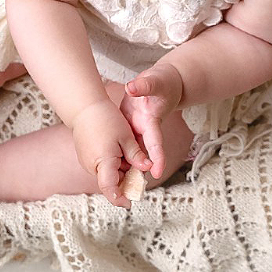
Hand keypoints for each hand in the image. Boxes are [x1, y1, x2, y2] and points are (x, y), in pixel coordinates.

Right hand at [71, 103, 152, 207]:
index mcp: (103, 162)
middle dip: (127, 180)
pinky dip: (113, 164)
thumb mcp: (126, 137)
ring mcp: (87, 162)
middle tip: (140, 171)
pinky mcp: (86, 157)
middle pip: (112, 182)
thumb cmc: (105, 119)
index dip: (119, 198)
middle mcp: (91, 166)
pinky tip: (120, 151)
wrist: (85, 107)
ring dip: (121, 171)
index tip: (129, 204)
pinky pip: (102, 166)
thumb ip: (136, 155)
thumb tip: (147, 169)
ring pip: (108, 174)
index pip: (109, 189)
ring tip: (130, 154)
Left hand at [120, 63, 183, 178]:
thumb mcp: (155, 81)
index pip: (156, 142)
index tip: (156, 172)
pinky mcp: (130, 128)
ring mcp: (137, 130)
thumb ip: (144, 85)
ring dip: (126, 167)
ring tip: (118, 185)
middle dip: (138, 171)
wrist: (163, 82)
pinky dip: (119, 156)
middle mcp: (146, 130)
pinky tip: (108, 165)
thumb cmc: (163, 82)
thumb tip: (132, 87)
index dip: (157, 158)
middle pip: (142, 154)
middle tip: (131, 189)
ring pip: (132, 153)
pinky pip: (124, 145)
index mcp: (153, 121)